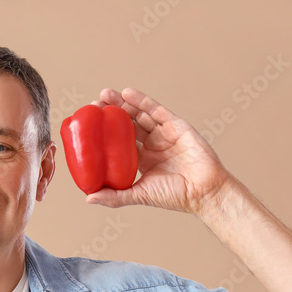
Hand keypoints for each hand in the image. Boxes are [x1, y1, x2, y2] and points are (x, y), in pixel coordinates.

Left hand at [84, 87, 233, 215]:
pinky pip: (157, 110)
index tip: (87, 127)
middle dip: (110, 114)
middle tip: (93, 106)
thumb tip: (88, 198)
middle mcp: (152, 145)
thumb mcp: (139, 195)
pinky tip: (127, 93)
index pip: (119, 142)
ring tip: (105, 95)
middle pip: (127, 125)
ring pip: (140, 114)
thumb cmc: (174, 196)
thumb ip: (114, 197)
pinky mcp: (177, 125)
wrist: (204, 191)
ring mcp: (165, 134)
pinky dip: (142, 101)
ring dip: (122, 103)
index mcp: (142, 160)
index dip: (104, 134)